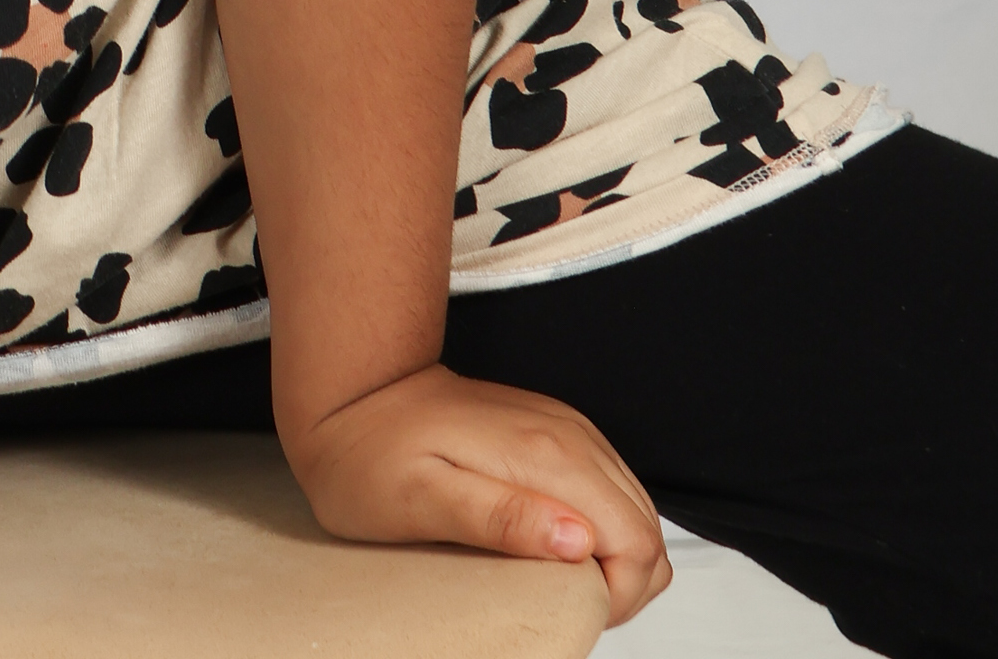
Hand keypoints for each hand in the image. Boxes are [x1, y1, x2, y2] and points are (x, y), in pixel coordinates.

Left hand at [280, 358, 672, 625]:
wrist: (349, 389)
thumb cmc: (370, 457)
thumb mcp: (422, 500)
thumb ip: (504, 519)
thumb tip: (578, 541)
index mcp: (545, 454)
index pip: (638, 542)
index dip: (615, 596)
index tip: (563, 608)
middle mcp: (568, 433)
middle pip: (648, 530)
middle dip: (620, 584)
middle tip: (550, 599)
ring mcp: (564, 427)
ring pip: (636, 513)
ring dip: (613, 560)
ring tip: (544, 576)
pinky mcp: (554, 431)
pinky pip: (609, 492)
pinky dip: (600, 532)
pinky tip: (548, 545)